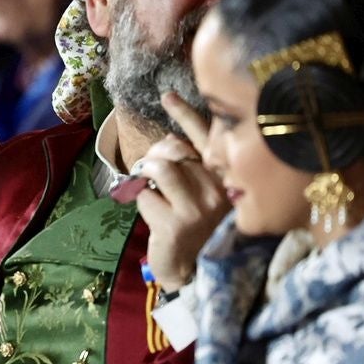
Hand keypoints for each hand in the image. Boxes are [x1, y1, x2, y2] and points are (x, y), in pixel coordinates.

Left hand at [131, 93, 228, 292]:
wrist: (190, 268)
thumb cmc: (190, 225)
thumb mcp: (196, 191)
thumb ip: (189, 166)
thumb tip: (170, 138)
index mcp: (224, 177)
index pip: (206, 137)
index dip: (185, 114)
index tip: (167, 96)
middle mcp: (218, 190)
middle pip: (175, 150)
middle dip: (155, 155)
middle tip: (149, 170)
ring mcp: (199, 207)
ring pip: (161, 168)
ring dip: (145, 174)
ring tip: (148, 187)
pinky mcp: (176, 223)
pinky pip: (145, 194)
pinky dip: (138, 199)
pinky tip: (150, 212)